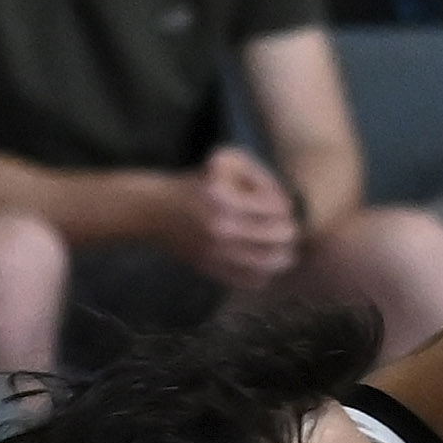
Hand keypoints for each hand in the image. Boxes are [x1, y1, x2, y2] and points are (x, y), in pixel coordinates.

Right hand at [168, 148, 301, 291]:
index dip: (285, 203)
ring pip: (272, 262)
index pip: (279, 207)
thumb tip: (288, 204)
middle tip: (283, 226)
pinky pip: (255, 279)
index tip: (279, 204)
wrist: (154, 210)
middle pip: (282, 235)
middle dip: (287, 228)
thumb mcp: (226, 163)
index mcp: (224, 199)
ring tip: (279, 247)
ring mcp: (216, 252)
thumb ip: (260, 177)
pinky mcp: (213, 269)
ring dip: (281, 253)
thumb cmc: (196, 184)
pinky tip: (260, 259)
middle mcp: (220, 227)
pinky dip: (265, 272)